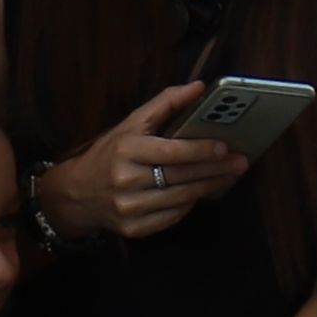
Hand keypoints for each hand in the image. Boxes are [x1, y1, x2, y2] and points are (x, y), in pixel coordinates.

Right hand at [49, 81, 241, 245]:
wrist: (77, 192)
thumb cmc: (110, 153)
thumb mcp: (132, 123)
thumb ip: (166, 103)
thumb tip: (199, 87)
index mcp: (126, 150)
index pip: (171, 152)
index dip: (200, 150)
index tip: (224, 147)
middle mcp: (125, 180)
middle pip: (180, 177)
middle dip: (215, 170)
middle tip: (240, 162)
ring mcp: (129, 208)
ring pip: (180, 199)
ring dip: (208, 187)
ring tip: (229, 176)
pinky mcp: (133, 229)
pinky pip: (171, 217)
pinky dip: (189, 205)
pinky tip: (201, 193)